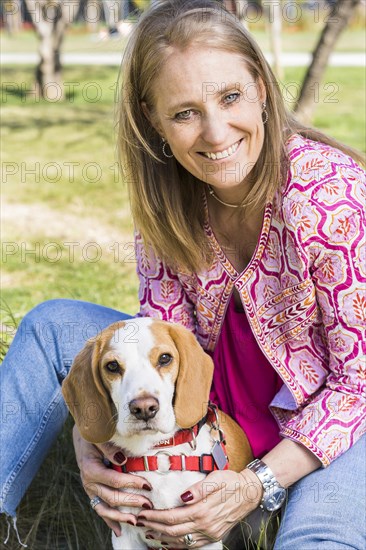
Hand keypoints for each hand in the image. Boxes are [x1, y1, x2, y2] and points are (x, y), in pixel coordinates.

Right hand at [72, 425, 152, 536]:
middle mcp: (88, 481)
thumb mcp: (100, 435)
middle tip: (148, 504)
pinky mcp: (93, 492)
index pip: (114, 480)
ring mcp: (90, 489)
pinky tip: (119, 531)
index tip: (147, 485)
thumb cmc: (94, 433)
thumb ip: (109, 447)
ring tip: (136, 521)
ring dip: (120, 516)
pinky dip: (109, 521)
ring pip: (104, 508)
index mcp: (90, 468)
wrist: (82, 435)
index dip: (131, 484)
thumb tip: (122, 460)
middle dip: (131, 502)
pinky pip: (100, 509)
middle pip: (111, 496)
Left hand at [136, 469, 262, 547]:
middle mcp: (205, 525)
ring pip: (181, 541)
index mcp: (203, 510)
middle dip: (154, 528)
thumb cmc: (231, 482)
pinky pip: (192, 545)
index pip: (172, 517)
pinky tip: (169, 542)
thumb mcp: (216, 478)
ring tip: (150, 533)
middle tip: (140, 523)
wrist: (249, 493)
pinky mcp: (213, 536)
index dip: (155, 517)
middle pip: (173, 531)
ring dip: (163, 539)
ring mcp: (210, 533)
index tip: (143, 514)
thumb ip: (198, 489)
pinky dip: (178, 545)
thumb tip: (183, 497)